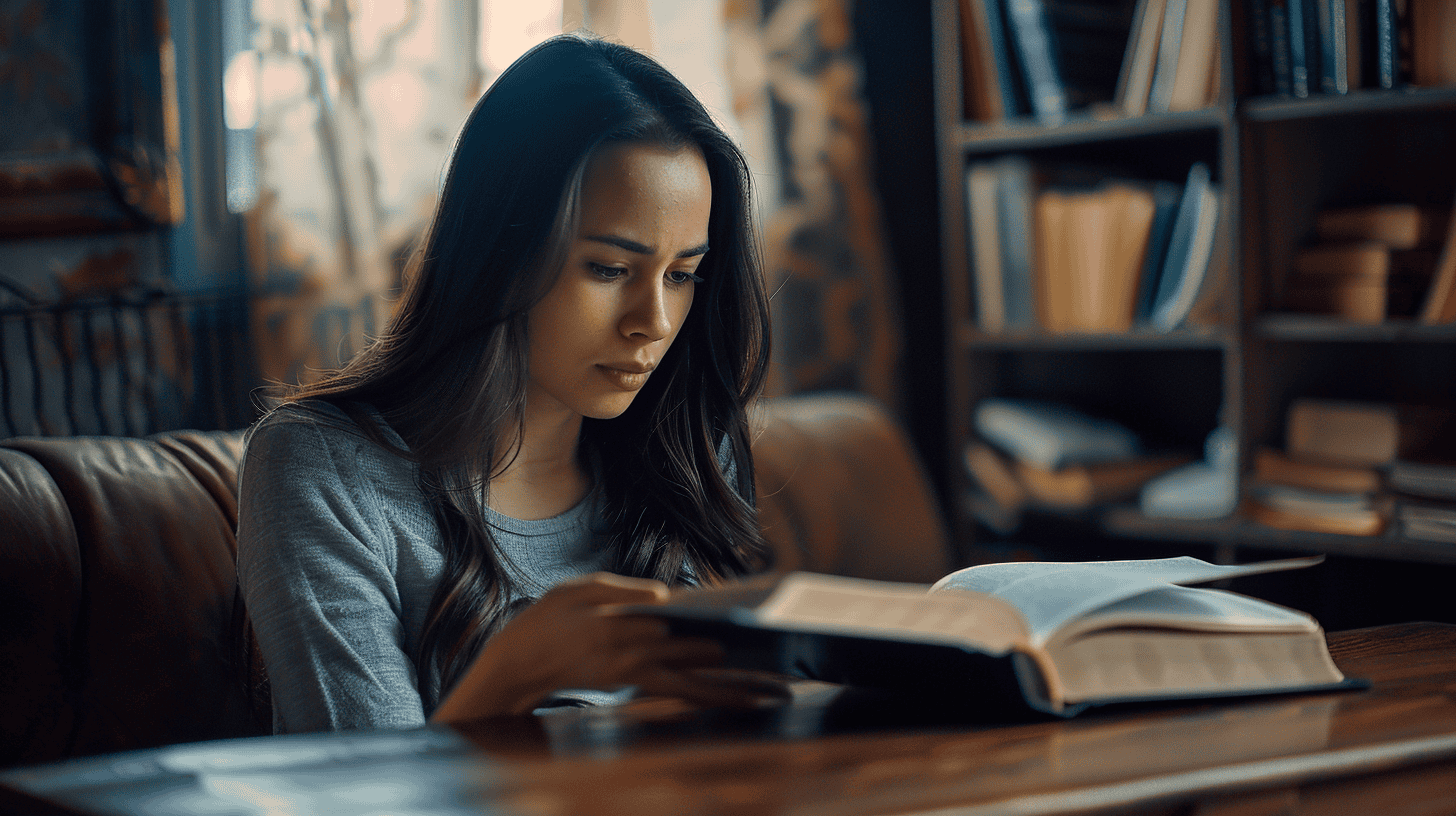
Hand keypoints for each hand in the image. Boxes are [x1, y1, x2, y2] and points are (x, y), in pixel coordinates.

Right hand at [431, 572, 775, 721]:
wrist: (517, 666)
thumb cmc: (547, 620)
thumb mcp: (575, 589)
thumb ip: (621, 589)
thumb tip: (665, 596)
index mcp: (618, 625)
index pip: (677, 623)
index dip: (716, 623)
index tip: (750, 623)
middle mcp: (631, 656)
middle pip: (695, 659)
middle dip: (739, 663)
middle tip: (784, 668)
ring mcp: (634, 676)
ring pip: (695, 685)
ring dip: (736, 690)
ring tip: (775, 692)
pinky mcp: (634, 686)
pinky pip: (682, 694)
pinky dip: (714, 697)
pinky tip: (741, 696)